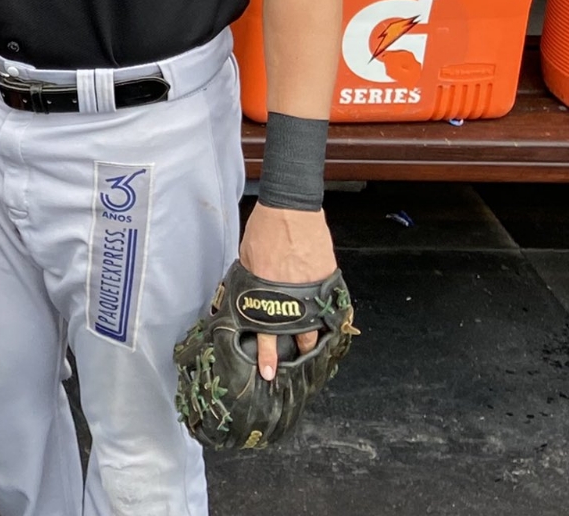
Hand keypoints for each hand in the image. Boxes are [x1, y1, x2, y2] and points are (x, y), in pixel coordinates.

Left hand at [239, 203, 336, 380]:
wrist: (291, 209)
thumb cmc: (265, 230)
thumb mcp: (249, 260)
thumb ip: (253, 282)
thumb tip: (252, 295)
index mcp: (266, 292)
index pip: (267, 332)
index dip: (268, 355)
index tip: (268, 372)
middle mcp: (293, 296)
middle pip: (299, 335)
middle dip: (297, 350)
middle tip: (294, 361)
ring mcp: (314, 289)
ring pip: (318, 324)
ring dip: (314, 336)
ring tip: (310, 347)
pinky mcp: (329, 278)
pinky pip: (330, 305)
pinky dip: (329, 315)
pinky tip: (327, 323)